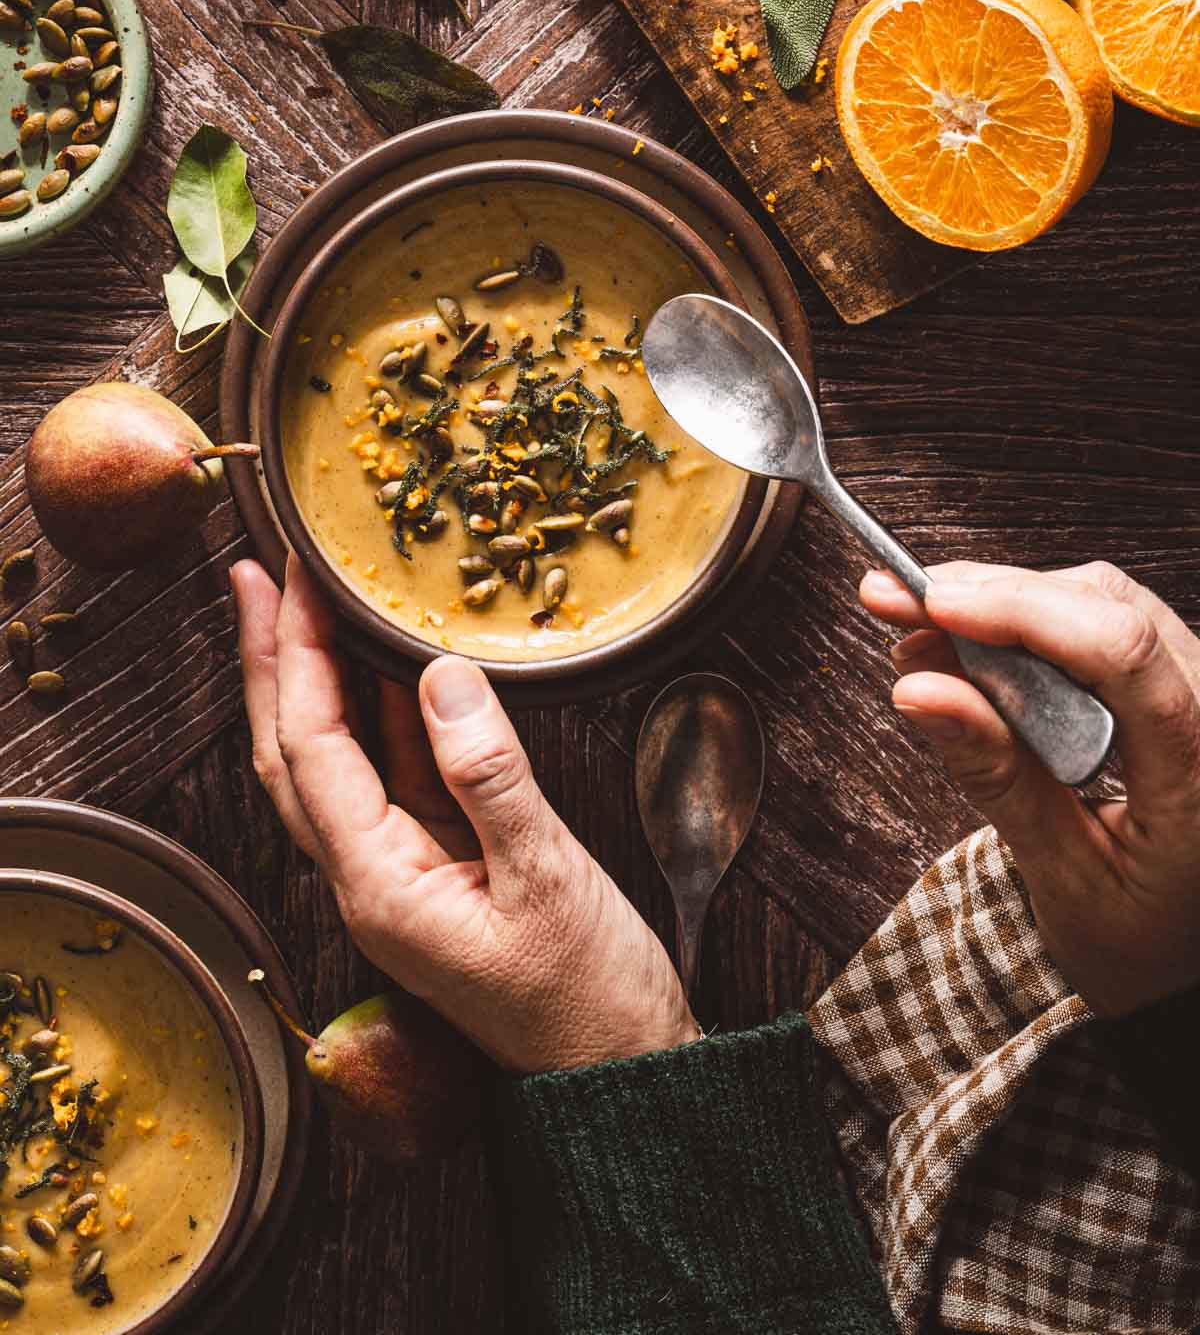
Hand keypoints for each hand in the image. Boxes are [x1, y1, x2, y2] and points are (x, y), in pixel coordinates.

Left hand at [230, 555, 698, 1073]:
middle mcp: (370, 878)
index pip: (310, 748)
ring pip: (337, 762)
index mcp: (377, 885)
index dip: (296, 657)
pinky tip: (396, 668)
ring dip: (320, 681)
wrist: (617, 1070)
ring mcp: (401, 873)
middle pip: (294, 753)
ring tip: (310, 606)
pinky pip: (396, 775)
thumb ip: (488, 778)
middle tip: (260, 577)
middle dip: (273, 661)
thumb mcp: (545, 880)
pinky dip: (386, 714)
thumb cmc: (585, 996)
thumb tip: (441, 678)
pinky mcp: (440, 867)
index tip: (293, 581)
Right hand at [860, 559, 1199, 1016]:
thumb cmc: (1138, 933)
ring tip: (923, 632)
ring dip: (1005, 603)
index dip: (1020, 613)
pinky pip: (1107, 620)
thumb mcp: (1062, 874)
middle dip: (991, 596)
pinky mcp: (1183, 679)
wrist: (1187, 950)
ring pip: (1103, 599)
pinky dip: (1032, 622)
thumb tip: (919, 690)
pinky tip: (971, 641)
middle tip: (893, 602)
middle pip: (1105, 608)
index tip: (932, 604)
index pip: (1122, 654)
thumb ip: (997, 778)